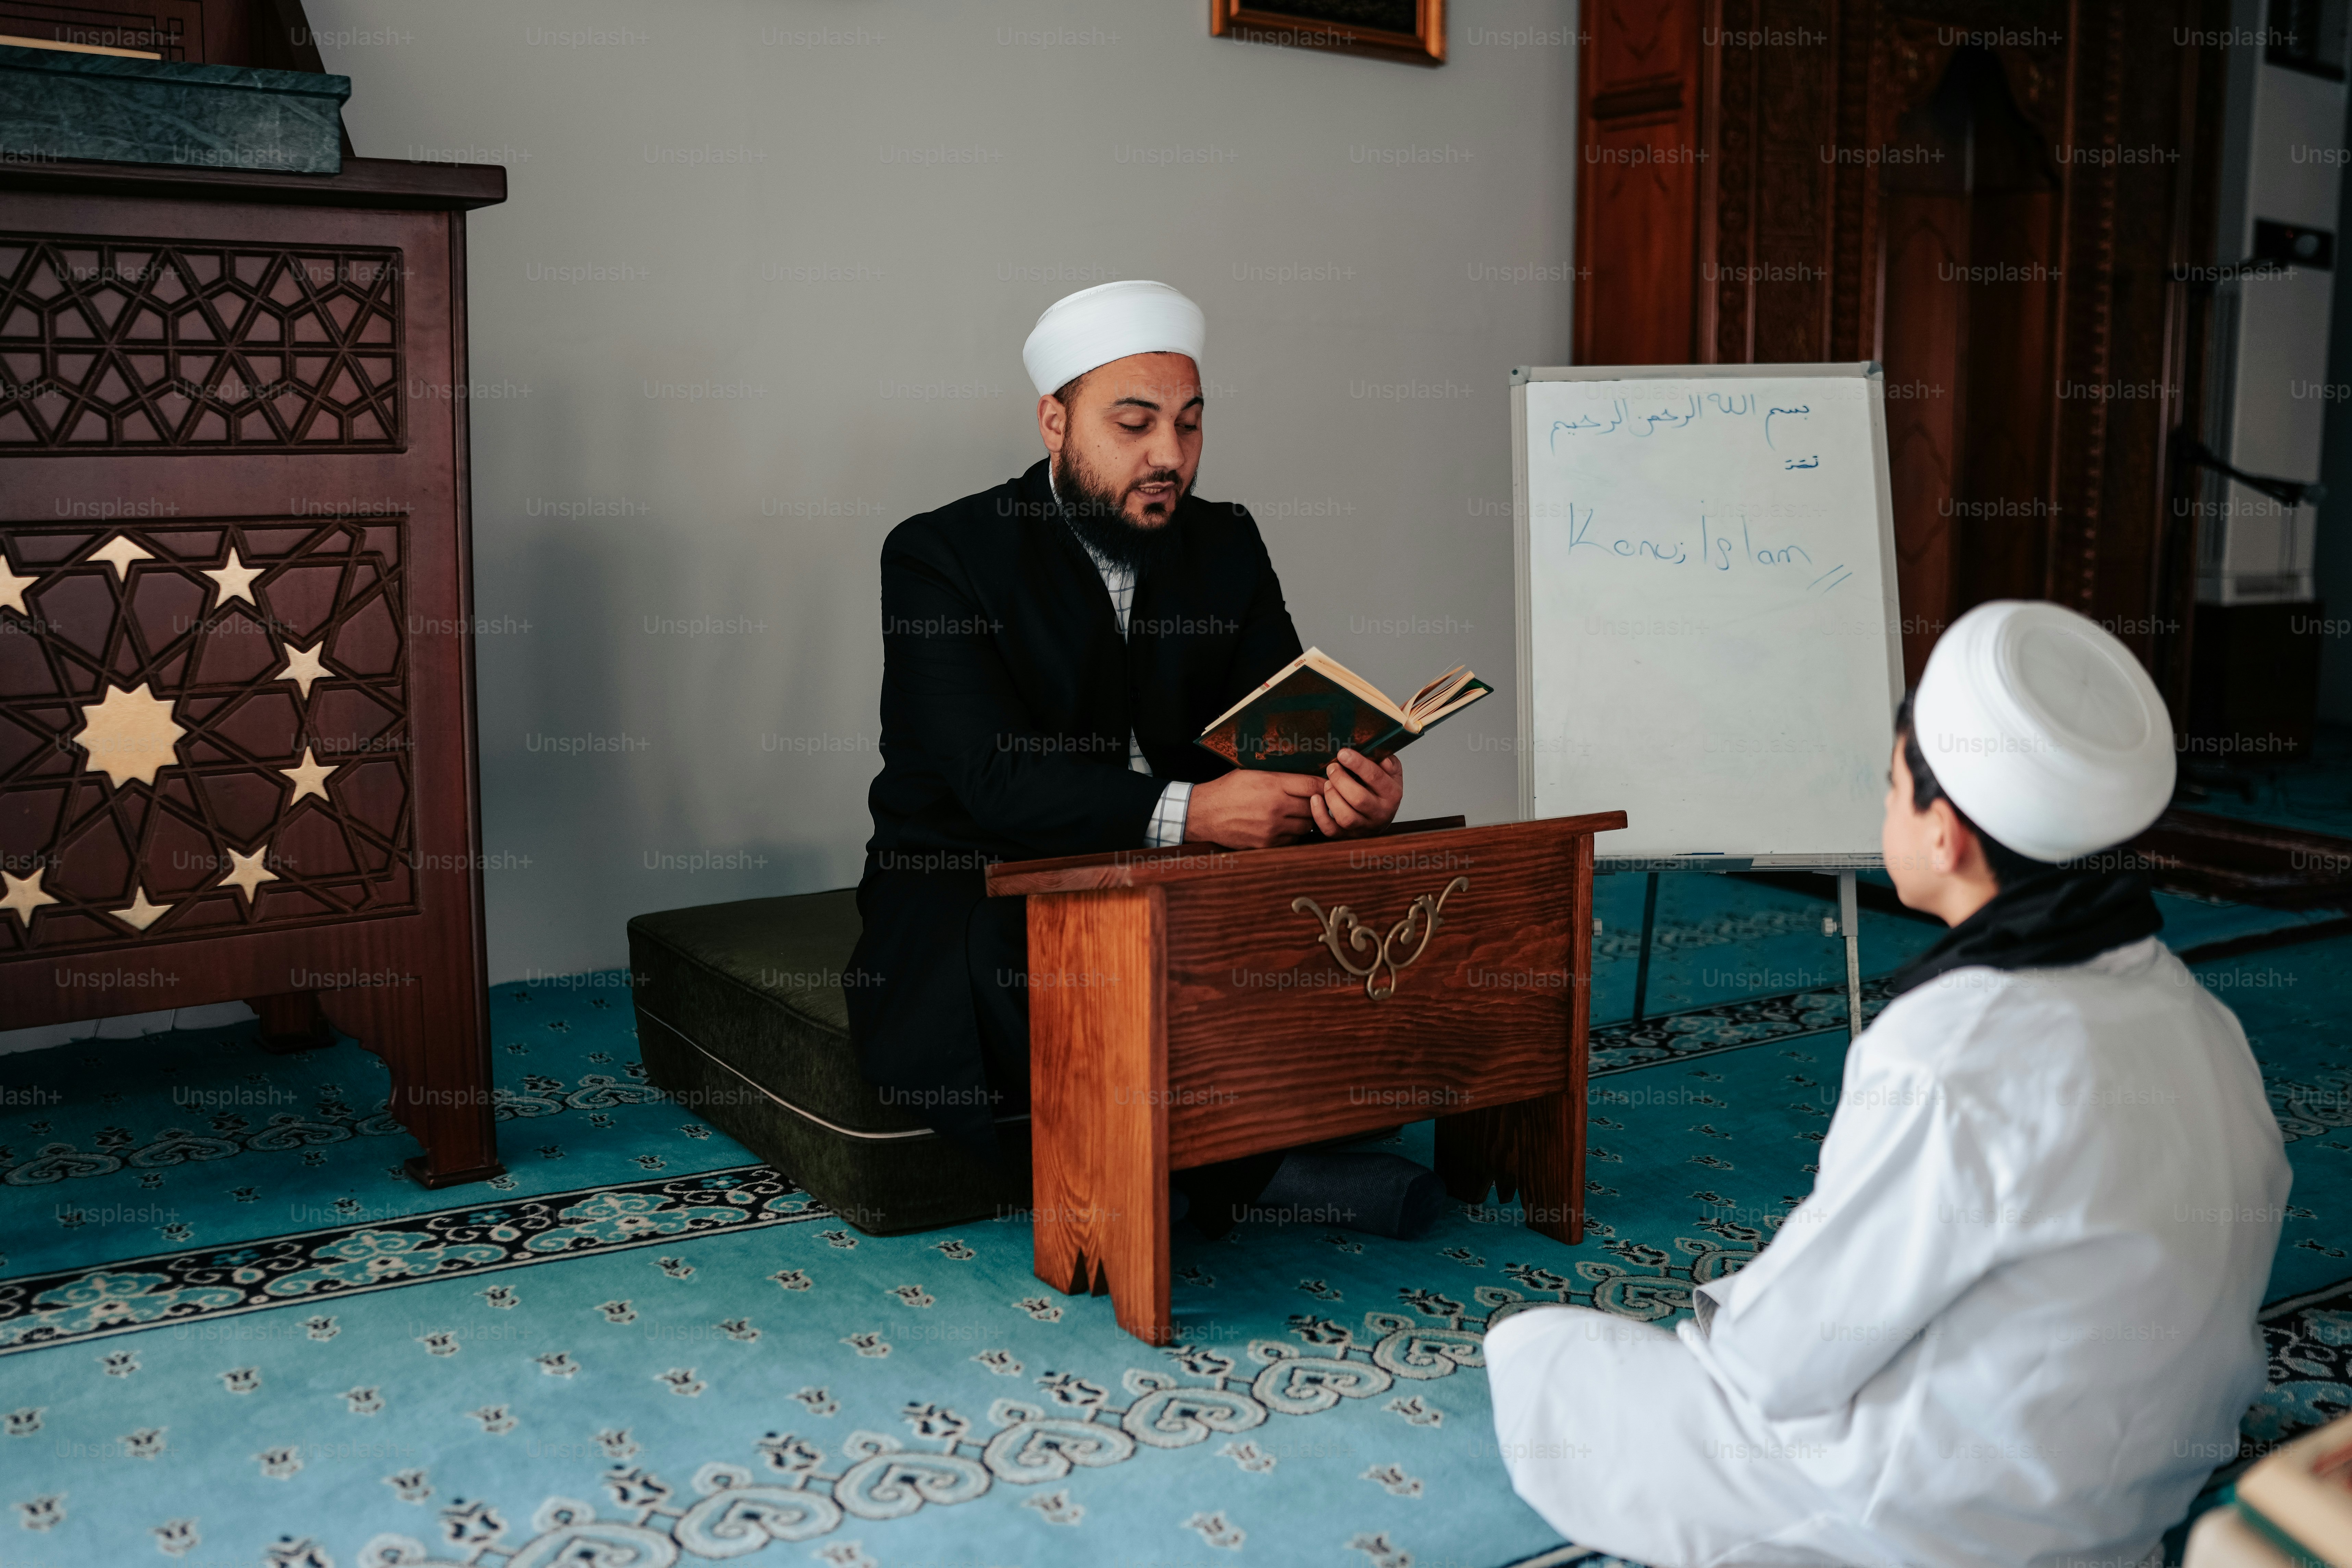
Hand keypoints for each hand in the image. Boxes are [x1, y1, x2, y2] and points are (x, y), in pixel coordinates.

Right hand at [1184, 768, 1323, 848]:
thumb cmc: (1228, 790)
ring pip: (1307, 826)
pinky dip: (1293, 834)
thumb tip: (1307, 778)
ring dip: (1306, 819)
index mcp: (1273, 785)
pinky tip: (1283, 826)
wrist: (1204, 813)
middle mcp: (1276, 807)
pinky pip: (1293, 840)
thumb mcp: (1254, 773)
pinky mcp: (1267, 844)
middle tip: (1313, 799)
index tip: (1326, 784)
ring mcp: (1272, 828)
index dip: (1323, 785)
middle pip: (1314, 807)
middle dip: (1316, 803)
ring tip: (1296, 812)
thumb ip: (1281, 777)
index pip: (1312, 785)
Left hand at [1310, 749, 1402, 838]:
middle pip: (1358, 799)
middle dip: (1340, 780)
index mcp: (1392, 794)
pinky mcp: (1347, 835)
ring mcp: (1363, 827)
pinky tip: (1316, 799)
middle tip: (1332, 768)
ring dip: (1332, 797)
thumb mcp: (1391, 773)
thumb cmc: (1382, 790)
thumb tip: (1382, 758)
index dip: (1357, 764)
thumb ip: (1388, 763)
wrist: (1382, 816)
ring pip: (1345, 817)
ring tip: (1327, 783)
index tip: (1343, 753)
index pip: (1375, 777)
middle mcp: (1380, 813)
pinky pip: (1331, 830)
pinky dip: (1319, 815)